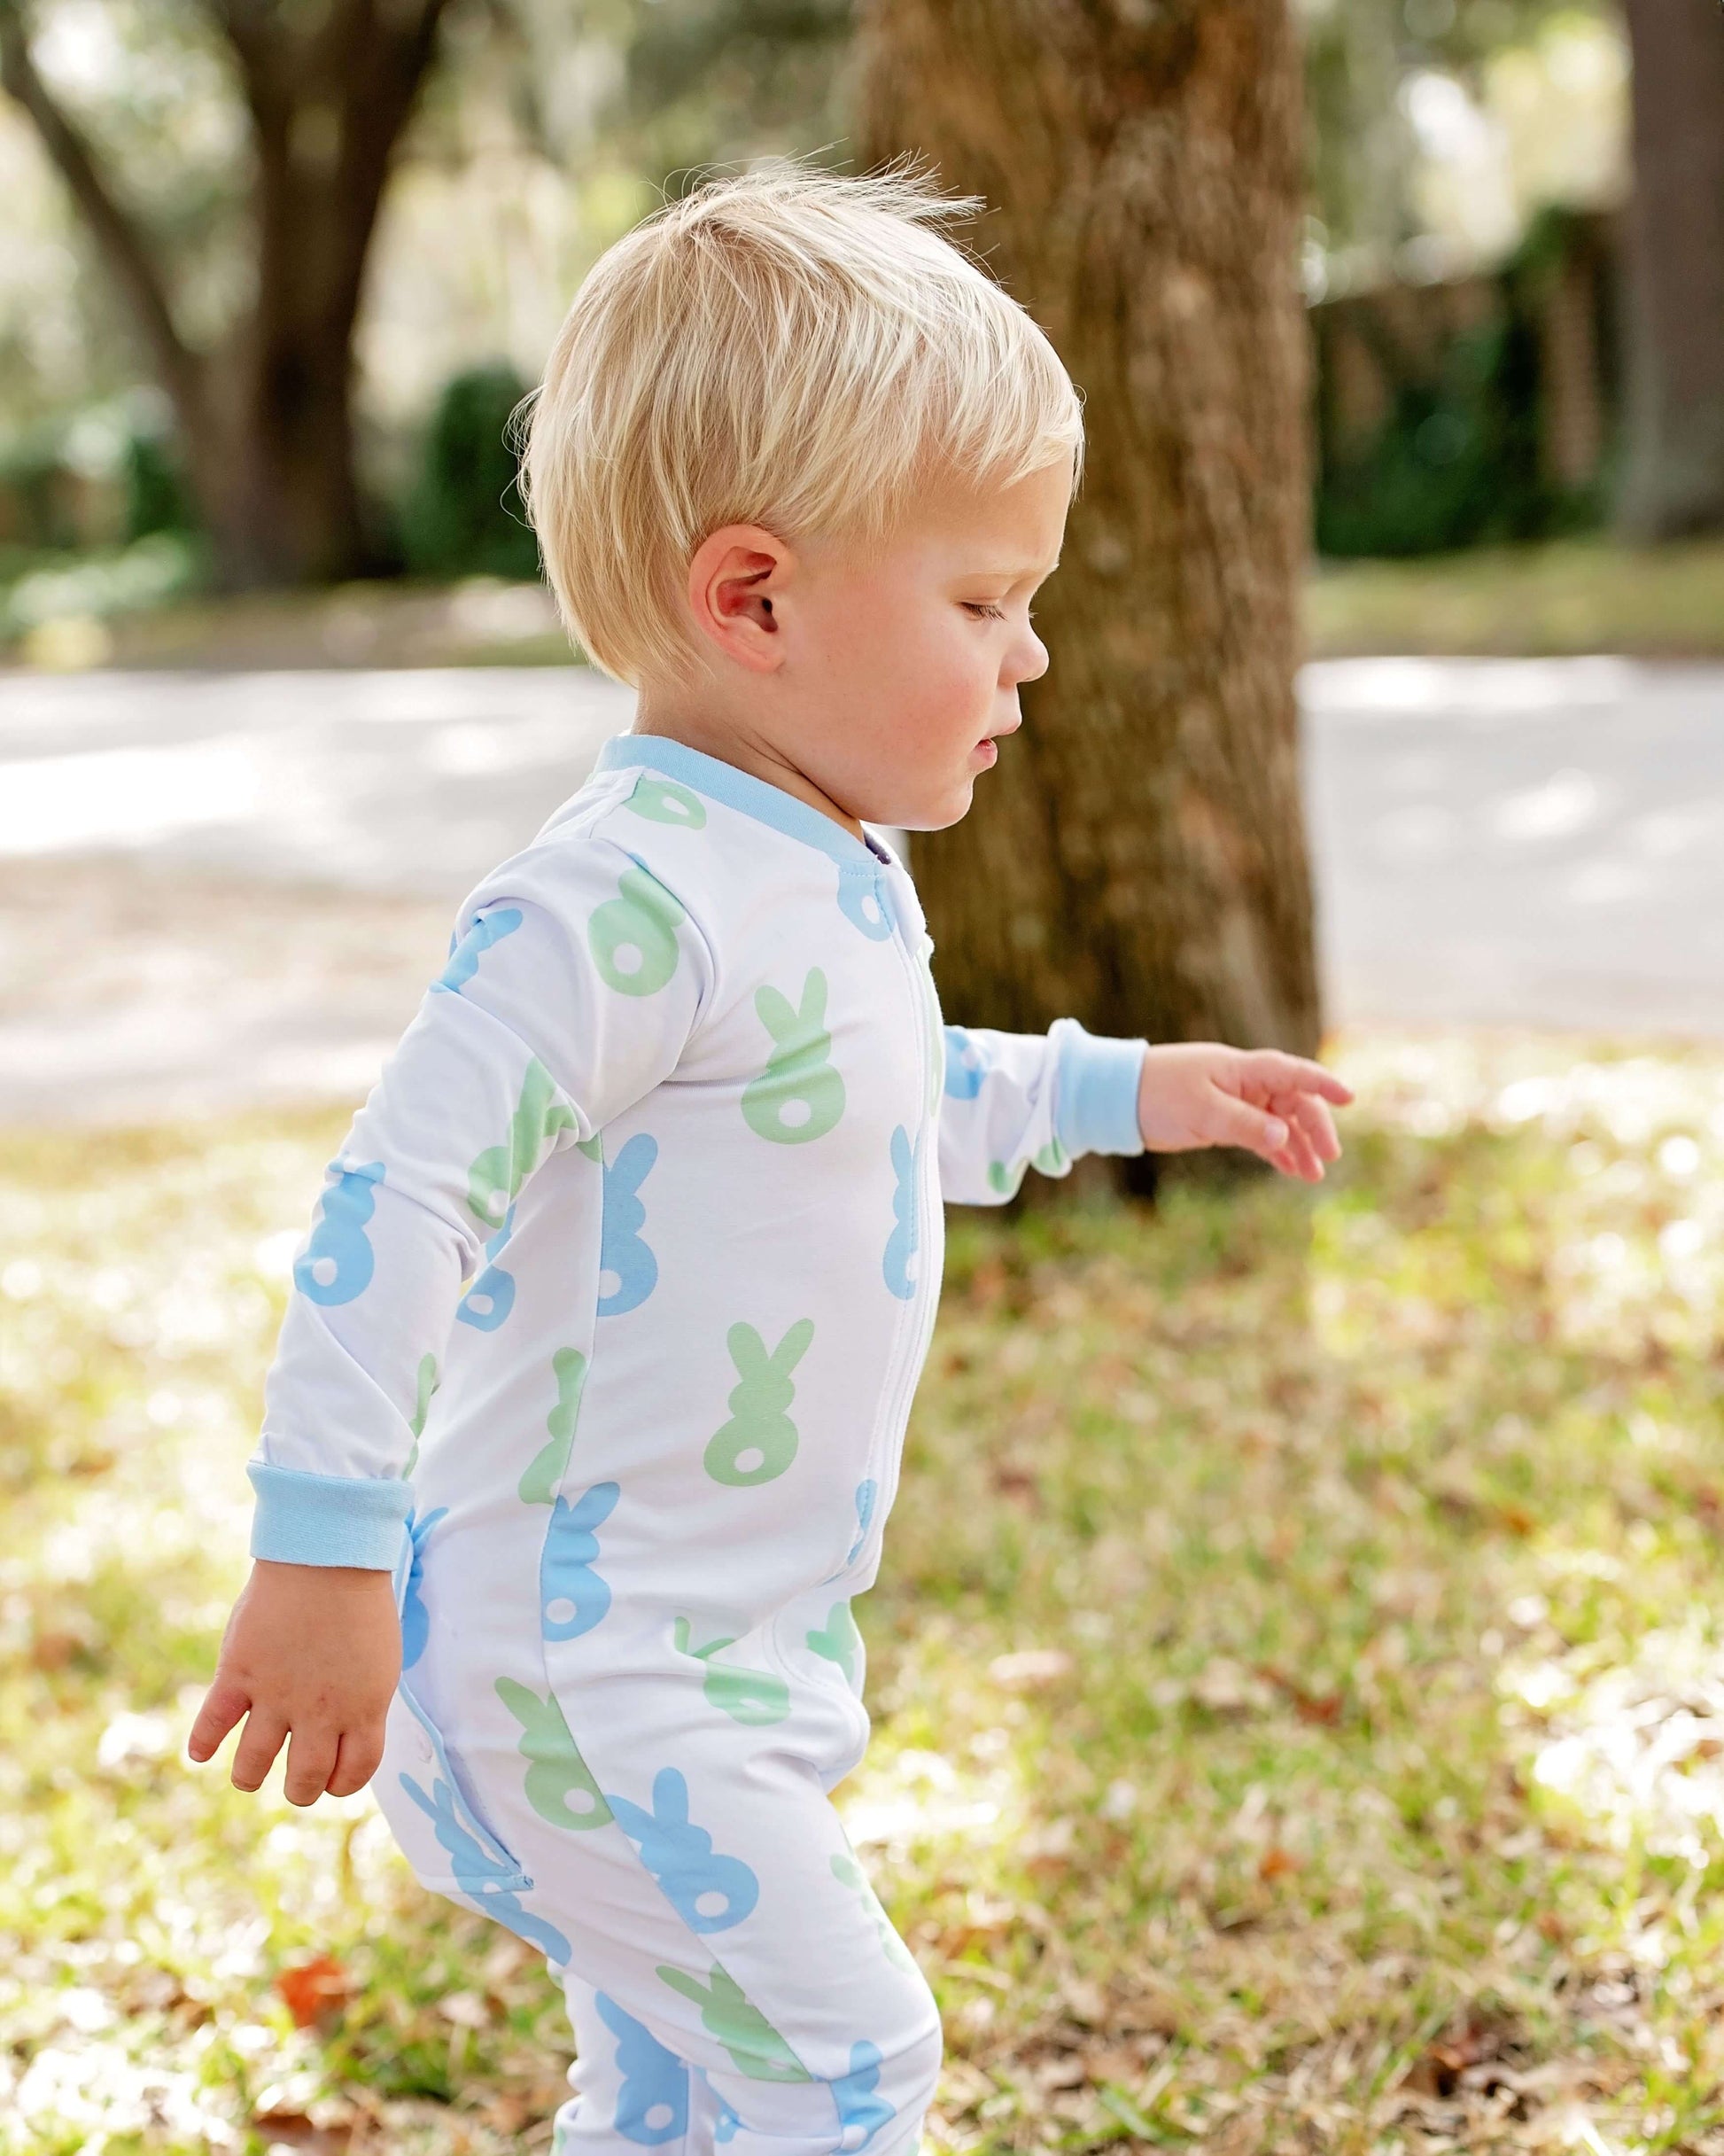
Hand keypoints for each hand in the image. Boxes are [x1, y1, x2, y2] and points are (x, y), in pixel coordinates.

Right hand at [187, 1560, 400, 1805]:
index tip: (333, 1778)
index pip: (355, 1773)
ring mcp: (276, 1696)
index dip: (343, 1784)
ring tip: (248, 1775)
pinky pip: (212, 1724)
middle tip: (294, 1783)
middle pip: (305, 1779)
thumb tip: (350, 1728)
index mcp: (364, 1708)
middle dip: (300, 1790)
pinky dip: (202, 1743)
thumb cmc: (360, 1600)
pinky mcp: (239, 1674)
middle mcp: (320, 1713)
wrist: (326, 1556)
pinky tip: (201, 1751)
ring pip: (253, 1764)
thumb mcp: (382, 1658)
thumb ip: (364, 1699)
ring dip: (249, 1776)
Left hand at [1136, 1043, 1353, 1182]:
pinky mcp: (1223, 1121)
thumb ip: (1244, 1124)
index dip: (1322, 1084)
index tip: (1349, 1098)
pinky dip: (1276, 1150)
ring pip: (1279, 1123)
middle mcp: (1245, 1083)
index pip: (1292, 1072)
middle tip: (1328, 1156)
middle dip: (1314, 1127)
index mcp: (1242, 1069)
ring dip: (1298, 1146)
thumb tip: (1285, 1136)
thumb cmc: (1158, 1093)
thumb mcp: (1202, 1111)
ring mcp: (1236, 1102)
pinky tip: (1292, 1169)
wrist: (1117, 1099)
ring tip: (1313, 1175)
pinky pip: (1260, 1135)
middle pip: (1292, 1102)